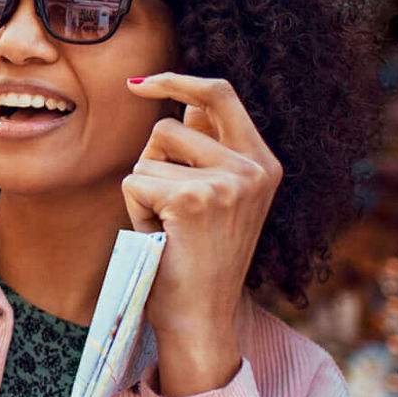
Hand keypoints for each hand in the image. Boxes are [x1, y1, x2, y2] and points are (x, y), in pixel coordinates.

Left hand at [123, 74, 281, 396]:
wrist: (200, 316)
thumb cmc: (195, 255)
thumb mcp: (215, 195)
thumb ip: (207, 148)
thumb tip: (185, 99)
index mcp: (264, 163)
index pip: (220, 94)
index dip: (177, 80)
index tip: (138, 82)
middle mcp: (253, 168)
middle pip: (167, 126)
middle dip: (150, 162)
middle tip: (168, 208)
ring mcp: (227, 182)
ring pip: (146, 157)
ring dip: (142, 191)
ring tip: (168, 227)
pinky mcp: (193, 199)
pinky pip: (134, 182)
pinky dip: (134, 211)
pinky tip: (159, 237)